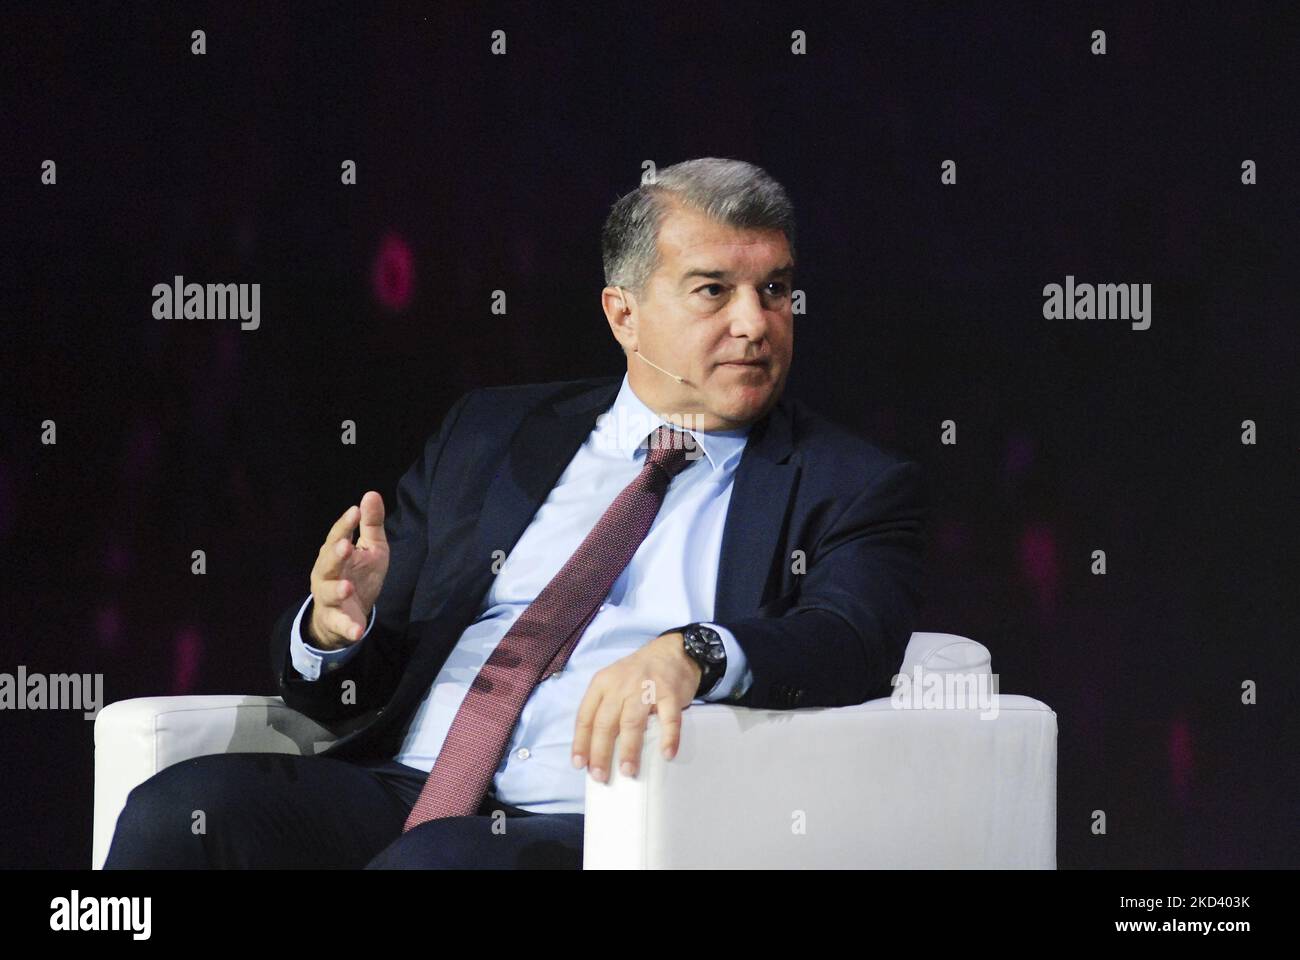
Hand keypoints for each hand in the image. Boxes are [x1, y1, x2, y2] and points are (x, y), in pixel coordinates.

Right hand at [307, 491, 389, 649]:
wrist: (349, 613)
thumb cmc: (359, 575)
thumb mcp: (371, 548)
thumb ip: (371, 524)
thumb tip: (371, 494)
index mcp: (335, 554)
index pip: (337, 537)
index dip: (345, 525)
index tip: (355, 512)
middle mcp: (326, 574)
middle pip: (328, 563)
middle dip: (335, 555)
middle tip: (346, 546)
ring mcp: (329, 598)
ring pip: (328, 593)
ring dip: (337, 590)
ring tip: (348, 587)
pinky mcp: (336, 621)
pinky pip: (340, 624)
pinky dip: (348, 627)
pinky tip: (357, 630)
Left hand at [571, 631, 700, 781]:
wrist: (673, 651)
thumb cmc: (638, 674)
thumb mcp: (613, 683)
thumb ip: (604, 708)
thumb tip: (595, 749)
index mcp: (602, 684)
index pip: (586, 716)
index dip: (581, 742)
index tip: (579, 764)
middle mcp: (621, 685)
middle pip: (605, 723)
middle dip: (601, 752)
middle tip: (600, 776)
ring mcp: (646, 688)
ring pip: (632, 722)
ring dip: (629, 749)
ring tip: (627, 771)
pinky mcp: (670, 693)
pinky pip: (669, 719)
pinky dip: (668, 738)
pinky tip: (666, 754)